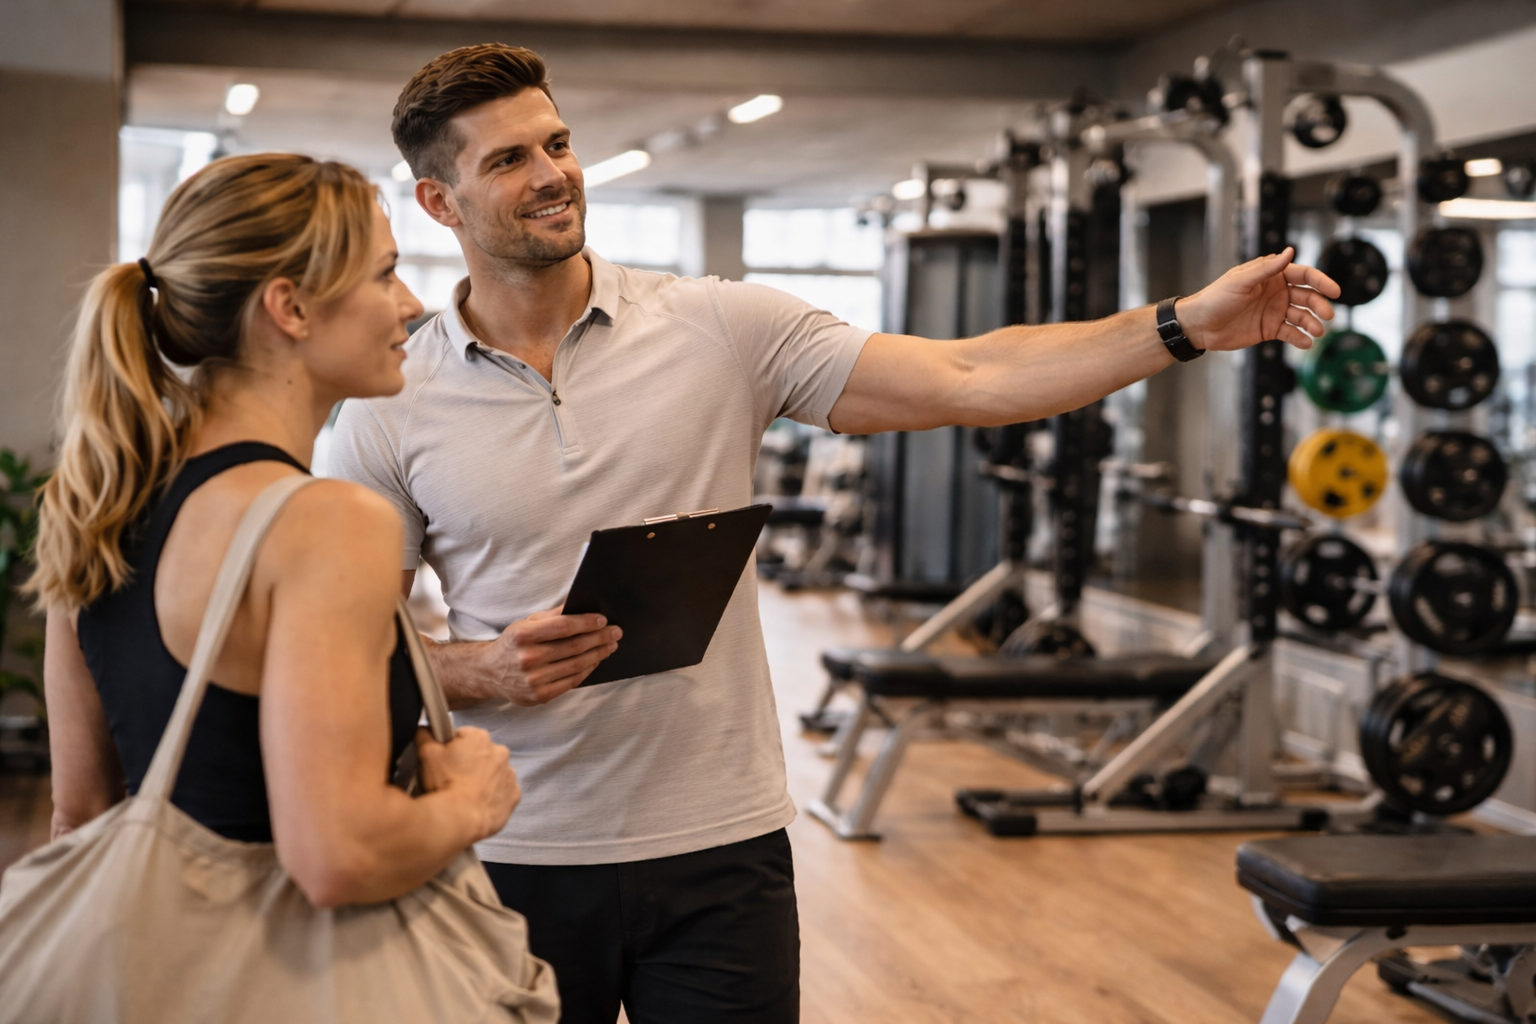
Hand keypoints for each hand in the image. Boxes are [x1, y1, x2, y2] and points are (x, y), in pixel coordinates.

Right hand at [416, 726, 520, 841]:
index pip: (463, 736)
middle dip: (469, 763)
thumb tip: (425, 728)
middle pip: (480, 754)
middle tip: (452, 779)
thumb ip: (425, 734)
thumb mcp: (426, 754)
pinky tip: (478, 804)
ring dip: (483, 779)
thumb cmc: (444, 783)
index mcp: (480, 737)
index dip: (450, 748)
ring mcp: (510, 775)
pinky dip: (492, 796)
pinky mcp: (514, 796)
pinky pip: (503, 792)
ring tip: (465, 794)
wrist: (459, 818)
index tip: (444, 762)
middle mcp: (501, 752)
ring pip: (494, 773)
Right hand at [480, 606, 621, 705]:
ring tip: (610, 645)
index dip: (586, 623)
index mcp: (522, 635)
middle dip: (599, 638)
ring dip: (598, 654)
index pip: (562, 627)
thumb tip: (579, 604)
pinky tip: (596, 660)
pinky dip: (587, 670)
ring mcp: (533, 680)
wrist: (489, 672)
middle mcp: (527, 658)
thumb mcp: (525, 623)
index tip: (603, 620)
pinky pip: (571, 681)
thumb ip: (552, 616)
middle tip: (615, 632)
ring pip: (576, 665)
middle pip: (573, 647)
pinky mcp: (539, 695)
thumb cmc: (512, 644)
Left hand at [1177, 247, 1340, 351]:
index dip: (1321, 282)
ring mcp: (1273, 311)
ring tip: (1317, 332)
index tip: (1335, 291)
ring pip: (1301, 316)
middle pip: (1307, 296)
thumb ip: (1267, 269)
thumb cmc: (1215, 298)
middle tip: (1327, 316)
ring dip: (1312, 323)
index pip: (1303, 275)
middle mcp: (1276, 292)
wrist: (1198, 326)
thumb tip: (1290, 251)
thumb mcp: (1240, 281)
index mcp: (1271, 275)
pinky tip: (1306, 343)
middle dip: (1319, 305)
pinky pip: (1290, 333)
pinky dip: (1300, 338)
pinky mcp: (1269, 329)